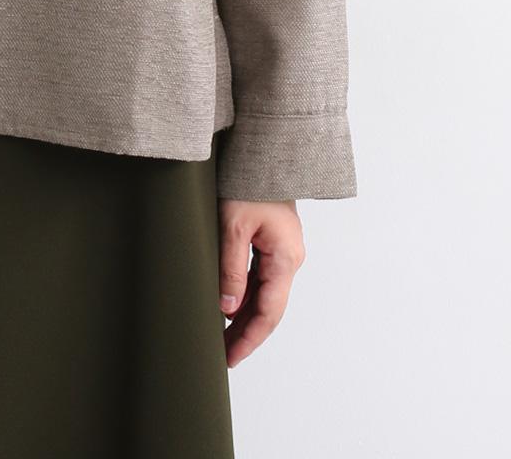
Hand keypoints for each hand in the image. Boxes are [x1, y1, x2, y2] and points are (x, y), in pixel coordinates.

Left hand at [217, 197, 305, 366]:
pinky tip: (228, 305)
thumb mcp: (232, 226)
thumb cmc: (248, 183)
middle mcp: (290, 258)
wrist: (263, 152)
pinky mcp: (274, 242)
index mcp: (286, 258)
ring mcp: (283, 251)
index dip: (249, 338)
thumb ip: (231, 269)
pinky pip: (260, 277)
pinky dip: (245, 294)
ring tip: (221, 336)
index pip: (269, 312)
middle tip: (222, 354)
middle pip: (269, 307)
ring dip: (244, 315)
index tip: (230, 357)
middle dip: (246, 332)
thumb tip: (228, 308)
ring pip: (264, 294)